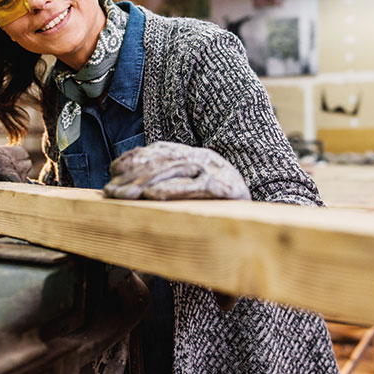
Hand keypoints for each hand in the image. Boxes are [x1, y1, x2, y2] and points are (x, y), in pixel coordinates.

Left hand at [103, 141, 250, 200]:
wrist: (262, 222)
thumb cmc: (223, 208)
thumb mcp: (193, 191)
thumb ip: (167, 182)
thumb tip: (125, 175)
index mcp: (197, 156)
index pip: (161, 151)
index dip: (135, 159)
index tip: (113, 171)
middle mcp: (207, 158)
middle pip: (164, 161)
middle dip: (134, 176)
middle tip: (111, 192)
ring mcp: (218, 171)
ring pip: (176, 170)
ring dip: (146, 183)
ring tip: (125, 196)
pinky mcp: (227, 189)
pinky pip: (197, 186)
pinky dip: (174, 190)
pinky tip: (153, 197)